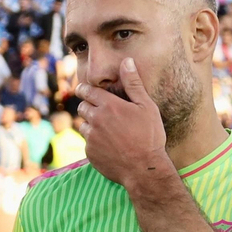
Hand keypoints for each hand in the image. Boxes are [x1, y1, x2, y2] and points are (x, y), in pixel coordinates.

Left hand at [74, 58, 175, 190]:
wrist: (144, 169)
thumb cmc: (149, 136)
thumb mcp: (146, 107)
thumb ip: (133, 84)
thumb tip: (127, 61)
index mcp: (108, 105)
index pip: (87, 91)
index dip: (84, 89)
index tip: (82, 89)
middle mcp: (95, 120)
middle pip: (82, 107)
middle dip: (88, 106)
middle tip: (100, 111)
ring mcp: (91, 138)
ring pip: (84, 126)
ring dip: (91, 126)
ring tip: (108, 131)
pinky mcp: (90, 153)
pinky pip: (88, 143)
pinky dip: (95, 143)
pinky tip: (110, 146)